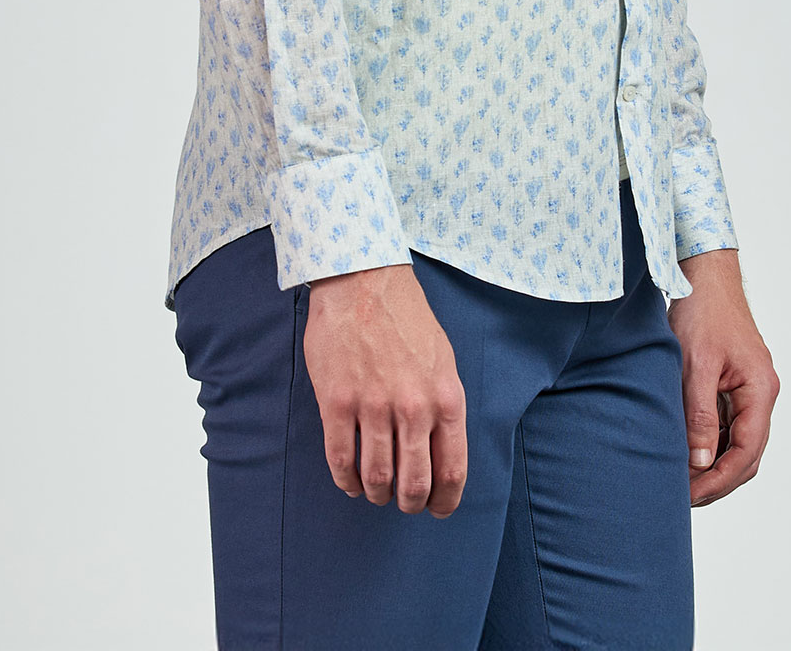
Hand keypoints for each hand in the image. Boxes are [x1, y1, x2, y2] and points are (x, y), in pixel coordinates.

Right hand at [302, 261, 467, 516]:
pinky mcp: (338, 401)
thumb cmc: (406, 319)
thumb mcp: (443, 360)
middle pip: (414, 484)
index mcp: (446, 398)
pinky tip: (349, 480)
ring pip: (377, 477)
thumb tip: (441, 452)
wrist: (364, 281)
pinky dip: (346, 479)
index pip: (452, 471)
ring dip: (377, 493)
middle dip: (409, 503)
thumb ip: (443, 406)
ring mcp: (374, 405)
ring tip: (375, 490)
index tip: (436, 509)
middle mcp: (413, 407)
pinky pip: (341, 459)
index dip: (444, 502)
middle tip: (402, 502)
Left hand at [667, 247, 778, 506]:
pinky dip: (709, 443)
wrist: (703, 273)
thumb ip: (700, 414)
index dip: (720, 479)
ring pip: (737, 441)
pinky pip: (726, 424)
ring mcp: (748, 388)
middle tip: (682, 497)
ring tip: (680, 480)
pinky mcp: (732, 383)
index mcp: (760, 388)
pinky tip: (685, 451)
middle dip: (717, 479)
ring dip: (713, 464)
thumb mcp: (696, 363)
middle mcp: (760, 392)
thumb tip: (700, 463)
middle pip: (747, 453)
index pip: (748, 450)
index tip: (691, 496)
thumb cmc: (702, 310)